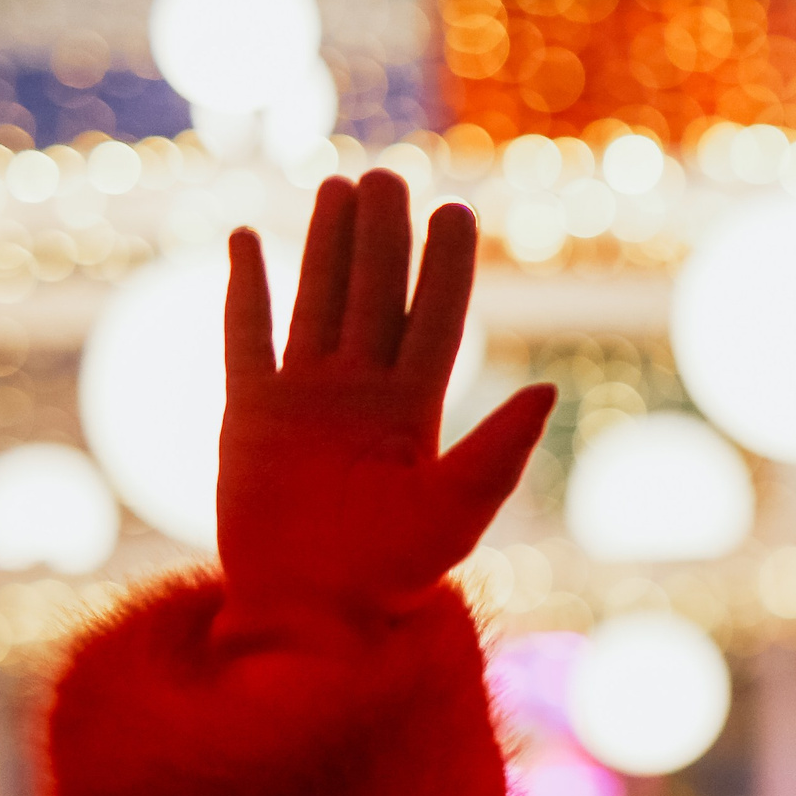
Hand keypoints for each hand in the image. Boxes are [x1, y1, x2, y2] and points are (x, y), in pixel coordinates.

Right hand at [213, 172, 556, 653]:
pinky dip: (246, 290)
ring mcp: (303, 401)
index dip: (445, 269)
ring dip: (326, 248)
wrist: (311, 618)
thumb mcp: (457, 509)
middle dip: (385, 240)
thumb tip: (549, 388)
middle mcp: (360, 397)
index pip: (434, 322)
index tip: (455, 212)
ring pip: (317, 303)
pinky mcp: (248, 415)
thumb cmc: (390, 576)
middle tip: (393, 177)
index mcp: (414, 414)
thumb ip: (499, 449)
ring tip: (339, 188)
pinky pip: (246, 338)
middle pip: (376, 298)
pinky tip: (250, 241)